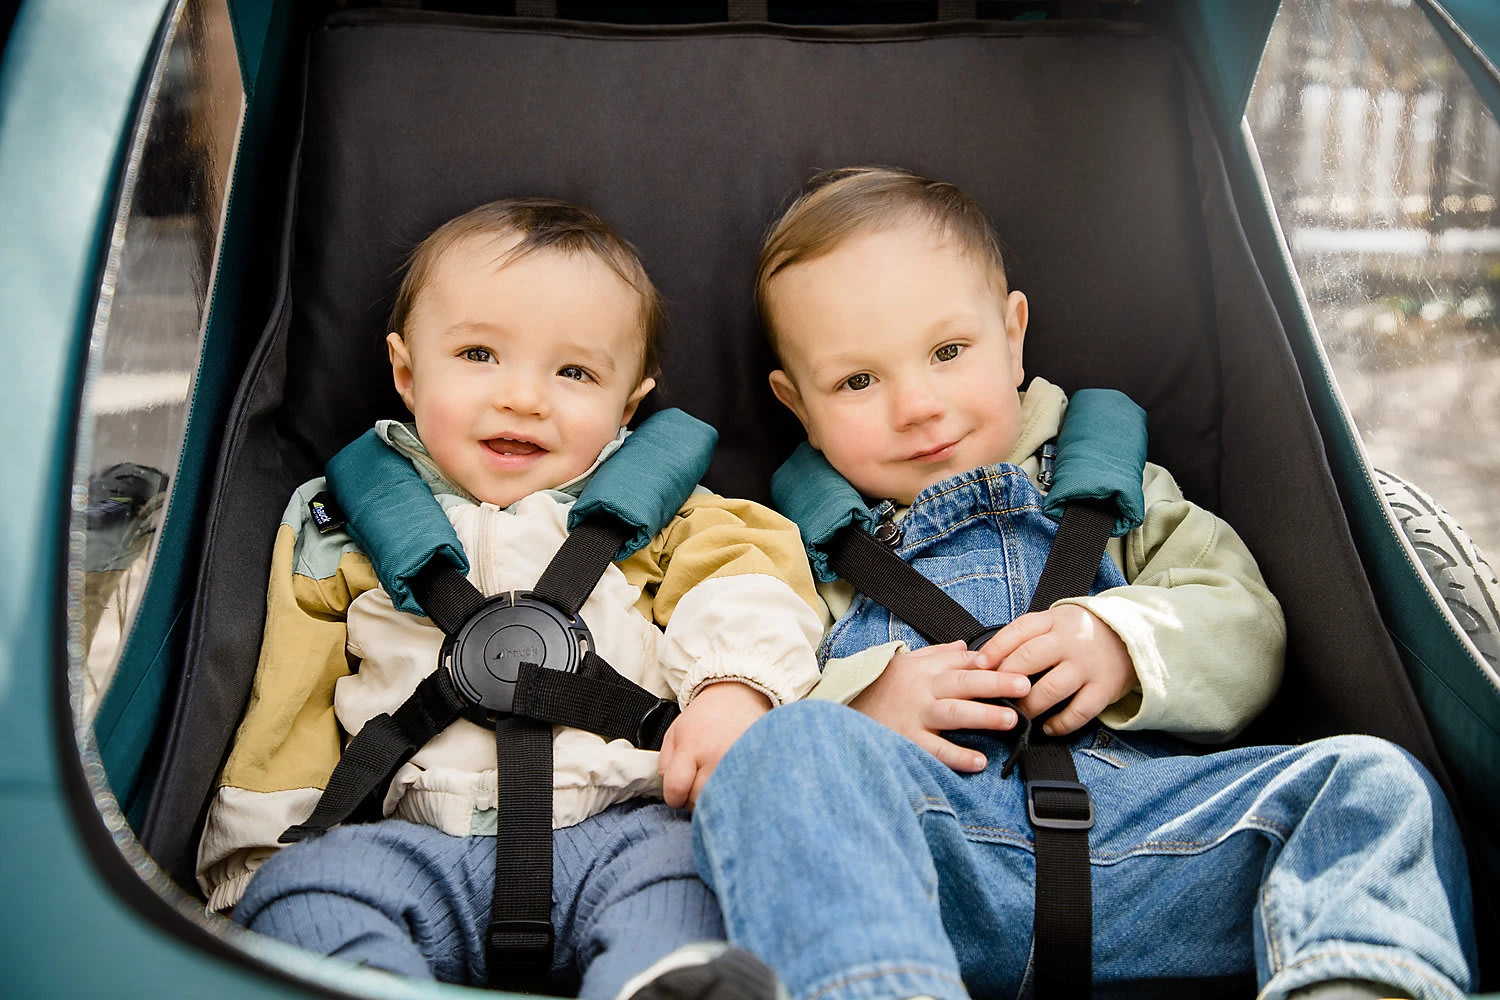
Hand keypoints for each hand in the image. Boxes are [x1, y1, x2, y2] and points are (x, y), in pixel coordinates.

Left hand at [659, 681, 771, 808]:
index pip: (676, 788)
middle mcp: (716, 756)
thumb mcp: (675, 732)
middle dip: (691, 799)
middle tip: (694, 786)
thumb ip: (665, 763)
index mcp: (692, 746)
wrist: (738, 697)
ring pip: (719, 801)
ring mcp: (738, 763)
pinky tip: (728, 783)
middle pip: (698, 799)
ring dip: (711, 799)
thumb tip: (670, 790)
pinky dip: (731, 793)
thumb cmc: (705, 716)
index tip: (676, 794)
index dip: (672, 797)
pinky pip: (739, 793)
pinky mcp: (754, 767)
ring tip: (711, 783)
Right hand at [849, 641, 1030, 772]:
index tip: (1020, 663)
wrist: (843, 708)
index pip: (964, 662)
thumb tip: (965, 647)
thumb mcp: (905, 663)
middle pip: (965, 683)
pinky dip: (957, 756)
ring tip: (1011, 719)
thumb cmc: (879, 687)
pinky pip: (936, 749)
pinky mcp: (907, 741)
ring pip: (955, 713)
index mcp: (925, 669)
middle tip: (1025, 685)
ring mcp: (916, 716)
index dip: (992, 663)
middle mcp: (923, 690)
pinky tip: (979, 761)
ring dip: (984, 715)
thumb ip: (938, 655)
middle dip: (997, 683)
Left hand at [976, 606, 1135, 736]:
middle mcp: (1070, 642)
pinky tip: (1048, 728)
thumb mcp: (1054, 622)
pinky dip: (1060, 724)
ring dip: (1028, 706)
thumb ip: (1026, 636)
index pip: (1018, 631)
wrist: (1130, 636)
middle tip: (992, 695)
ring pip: (1051, 689)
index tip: (978, 666)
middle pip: (1029, 659)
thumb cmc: (1079, 633)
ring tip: (1017, 714)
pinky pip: (1079, 711)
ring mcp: (1088, 666)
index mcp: (1054, 621)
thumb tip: (986, 661)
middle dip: (1005, 680)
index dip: (995, 649)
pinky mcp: (1104, 689)